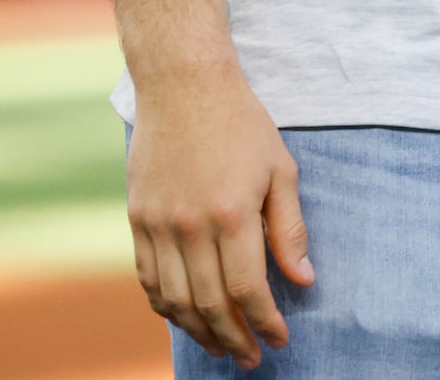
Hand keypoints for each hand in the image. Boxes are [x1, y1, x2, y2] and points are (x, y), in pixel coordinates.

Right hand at [125, 66, 311, 367]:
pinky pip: (148, 278)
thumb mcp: (281, 170)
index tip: (280, 339)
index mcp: (232, 214)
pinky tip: (185, 318)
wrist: (184, 87)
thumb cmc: (243, 125)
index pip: (247, 289)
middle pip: (209, 304)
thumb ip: (290, 228)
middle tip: (252, 358)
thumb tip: (303, 280)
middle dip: (233, 338)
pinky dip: (166, 306)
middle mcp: (190, 226)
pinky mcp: (136, 220)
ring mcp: (157, 225)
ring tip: (222, 346)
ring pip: (174, 300)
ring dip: (198, 332)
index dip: (264, 321)